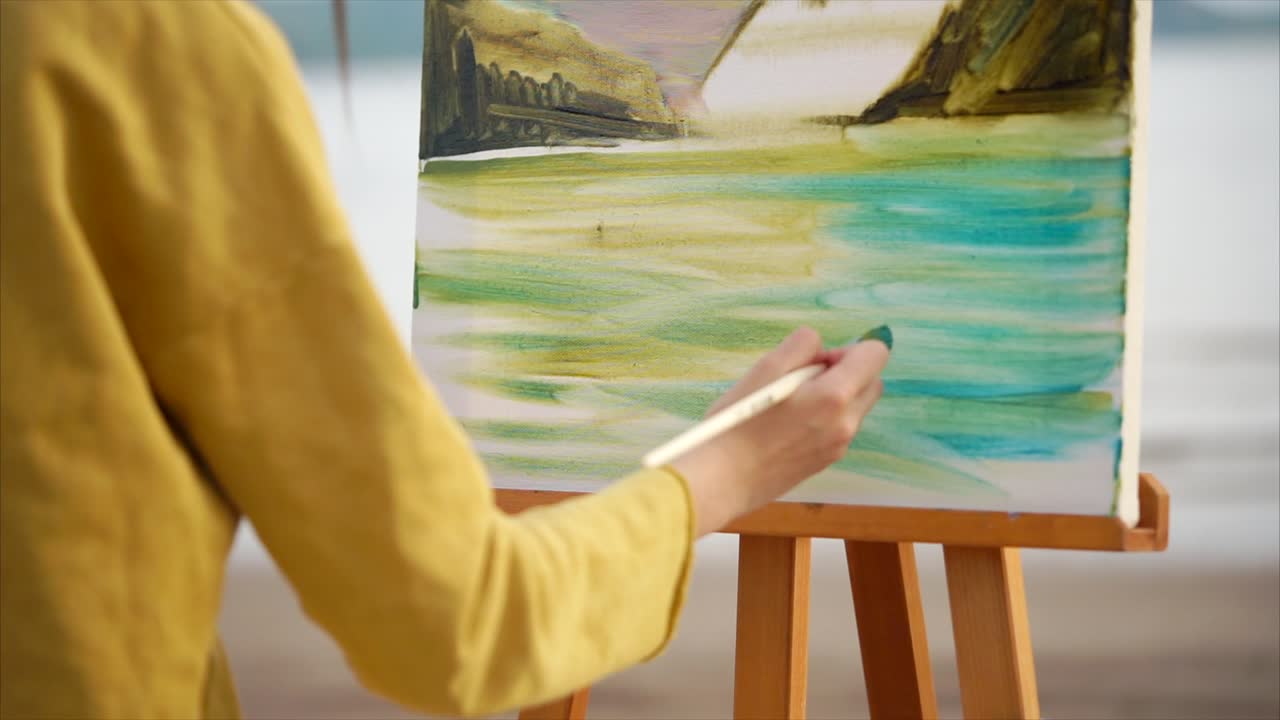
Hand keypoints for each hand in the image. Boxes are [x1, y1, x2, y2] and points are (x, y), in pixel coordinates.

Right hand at [670, 327, 888, 535]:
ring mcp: (839, 446)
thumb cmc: (738, 422)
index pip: (875, 355)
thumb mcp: (765, 368)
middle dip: (847, 372)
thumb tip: (822, 351)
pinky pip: (841, 428)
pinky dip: (826, 419)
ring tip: (793, 405)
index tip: (815, 362)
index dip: (847, 349)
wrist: (723, 480)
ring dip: (836, 397)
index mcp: (834, 396)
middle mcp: (846, 422)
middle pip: (872, 382)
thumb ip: (801, 346)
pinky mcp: (827, 462)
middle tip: (803, 380)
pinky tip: (789, 428)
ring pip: (856, 407)